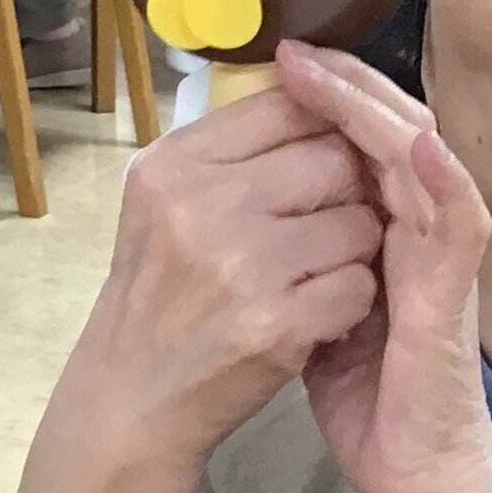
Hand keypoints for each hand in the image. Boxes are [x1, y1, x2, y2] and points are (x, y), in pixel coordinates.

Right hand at [64, 82, 386, 468]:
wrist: (132, 399)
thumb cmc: (159, 296)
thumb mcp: (164, 205)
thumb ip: (229, 153)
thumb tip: (312, 93)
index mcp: (174, 164)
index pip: (287, 106)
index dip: (324, 129)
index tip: (324, 160)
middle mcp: (204, 205)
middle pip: (335, 159)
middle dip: (345, 193)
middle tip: (323, 227)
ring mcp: (243, 265)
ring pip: (359, 223)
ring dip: (353, 251)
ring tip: (315, 274)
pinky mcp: (278, 323)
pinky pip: (359, 286)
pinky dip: (350, 304)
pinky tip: (318, 316)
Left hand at [270, 42, 491, 492]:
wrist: (414, 466)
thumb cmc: (366, 393)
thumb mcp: (314, 304)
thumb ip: (295, 253)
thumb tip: (240, 207)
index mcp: (387, 227)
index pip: (361, 138)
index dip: (325, 96)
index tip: (278, 63)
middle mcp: (421, 230)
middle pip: (394, 128)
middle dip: (345, 85)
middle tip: (297, 50)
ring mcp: (443, 256)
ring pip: (424, 156)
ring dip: (378, 110)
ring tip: (332, 74)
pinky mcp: (456, 290)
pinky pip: (459, 220)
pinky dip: (442, 177)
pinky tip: (416, 142)